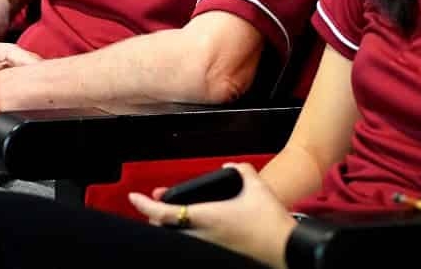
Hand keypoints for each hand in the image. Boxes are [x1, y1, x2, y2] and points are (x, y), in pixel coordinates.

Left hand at [129, 163, 295, 268]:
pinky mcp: (220, 254)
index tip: (134, 197)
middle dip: (157, 217)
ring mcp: (211, 248)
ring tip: (173, 213)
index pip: (165, 214)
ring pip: (180, 238)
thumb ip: (240, 170)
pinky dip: (188, 233)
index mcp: (206, 217)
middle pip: (167, 229)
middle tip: (155, 204)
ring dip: (173, 225)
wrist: (287, 249)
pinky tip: (196, 224)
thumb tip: (230, 166)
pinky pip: (196, 243)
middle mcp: (204, 235)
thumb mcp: (256, 185)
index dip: (145, 206)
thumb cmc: (271, 221)